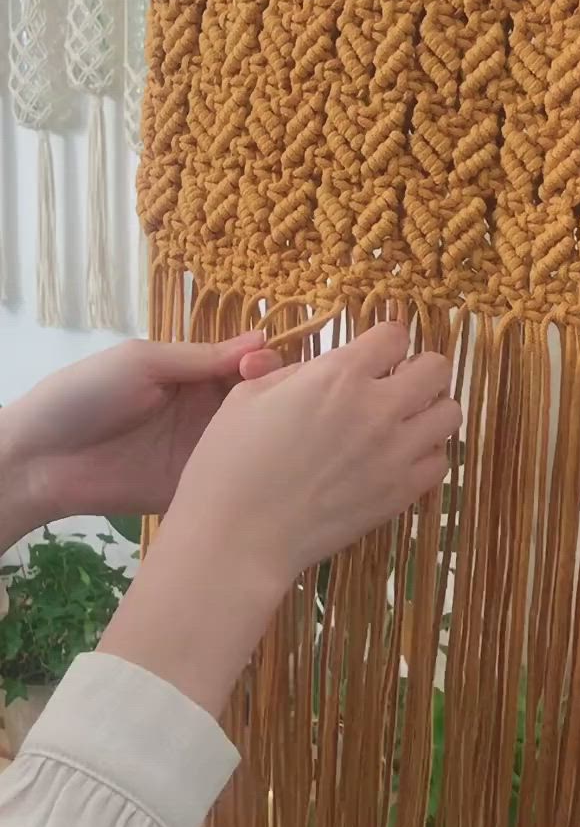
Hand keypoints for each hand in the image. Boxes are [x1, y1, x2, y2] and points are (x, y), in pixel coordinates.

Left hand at [0, 334, 280, 547]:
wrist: (40, 460)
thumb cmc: (86, 395)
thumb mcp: (143, 363)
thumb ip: (201, 358)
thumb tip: (261, 338)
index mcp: (195, 374)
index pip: (247, 363)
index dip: (264, 361)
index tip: (259, 367)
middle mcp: (206, 411)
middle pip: (259, 402)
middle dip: (277, 396)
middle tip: (279, 400)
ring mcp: (204, 452)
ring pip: (254, 440)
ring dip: (276, 435)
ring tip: (292, 432)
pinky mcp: (196, 488)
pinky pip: (233, 480)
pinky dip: (257, 474)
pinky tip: (278, 470)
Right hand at [100, 323, 461, 715]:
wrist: (237, 538)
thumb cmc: (229, 463)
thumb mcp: (248, 396)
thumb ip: (294, 374)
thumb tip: (319, 370)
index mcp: (338, 375)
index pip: (394, 335)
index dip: (382, 342)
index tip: (371, 356)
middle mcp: (378, 408)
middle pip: (438, 368)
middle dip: (419, 368)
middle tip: (394, 384)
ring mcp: (395, 453)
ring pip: (450, 414)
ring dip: (429, 410)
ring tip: (402, 421)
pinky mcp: (400, 494)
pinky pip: (440, 462)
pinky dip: (426, 455)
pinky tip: (398, 459)